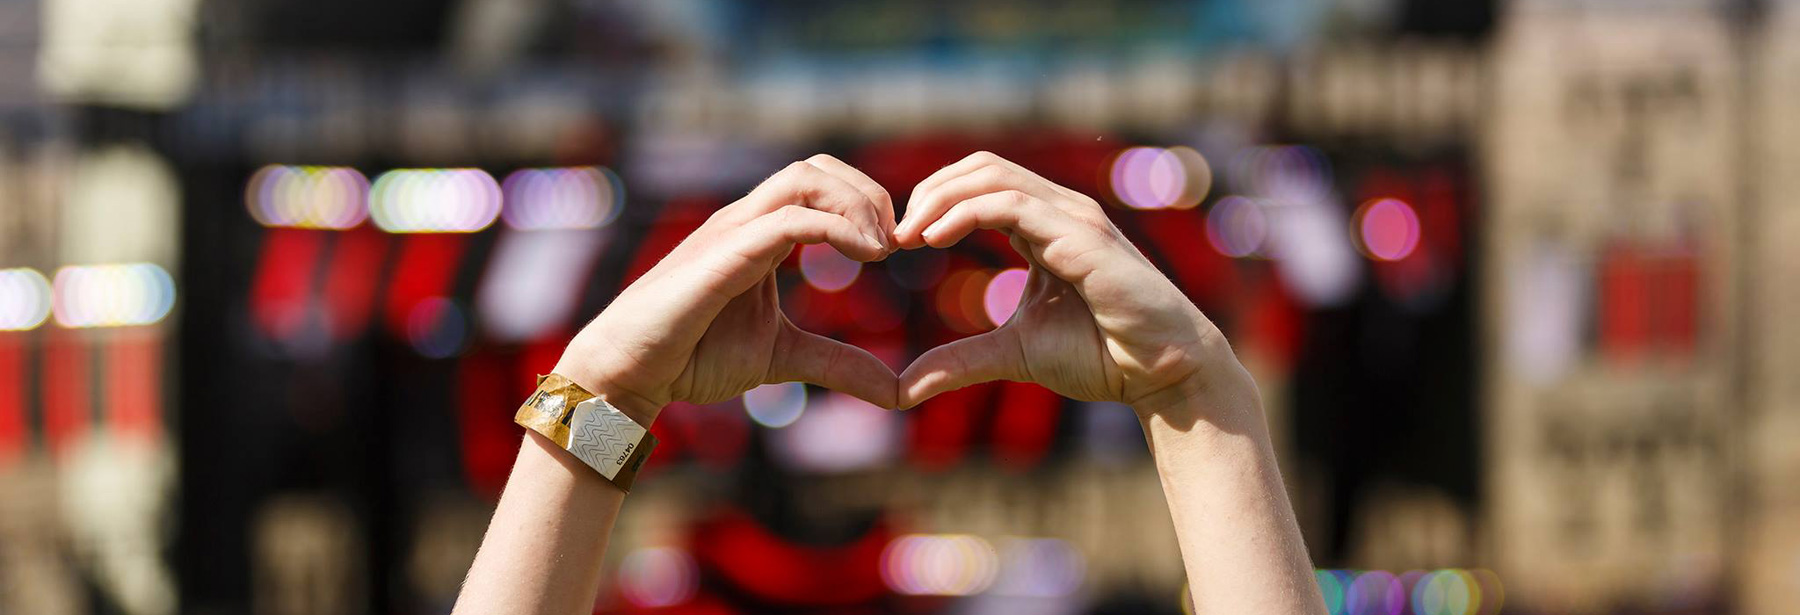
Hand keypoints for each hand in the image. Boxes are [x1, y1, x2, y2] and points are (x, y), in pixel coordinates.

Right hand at [554, 155, 900, 422]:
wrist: (629, 374)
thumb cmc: (692, 356)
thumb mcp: (784, 357)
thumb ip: (838, 363)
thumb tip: (895, 389)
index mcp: (760, 233)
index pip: (821, 183)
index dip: (867, 205)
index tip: (895, 250)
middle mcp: (746, 219)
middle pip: (818, 166)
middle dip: (869, 194)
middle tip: (896, 243)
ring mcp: (732, 230)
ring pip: (804, 177)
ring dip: (857, 203)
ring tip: (882, 249)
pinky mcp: (723, 253)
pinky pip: (790, 219)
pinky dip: (839, 229)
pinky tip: (867, 258)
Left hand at [893, 152, 1248, 419]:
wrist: (1162, 374)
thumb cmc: (1103, 356)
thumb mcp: (1013, 353)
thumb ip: (959, 360)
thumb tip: (903, 387)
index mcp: (1045, 226)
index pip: (979, 183)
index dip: (933, 202)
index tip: (899, 243)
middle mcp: (1061, 210)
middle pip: (981, 166)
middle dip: (928, 192)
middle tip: (895, 236)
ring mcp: (1074, 217)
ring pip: (992, 175)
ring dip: (939, 198)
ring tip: (908, 236)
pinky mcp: (1083, 236)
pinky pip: (1013, 204)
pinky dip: (965, 213)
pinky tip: (934, 239)